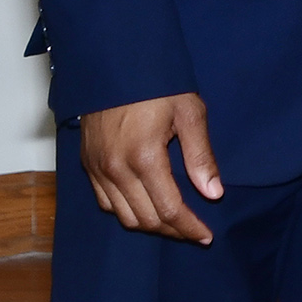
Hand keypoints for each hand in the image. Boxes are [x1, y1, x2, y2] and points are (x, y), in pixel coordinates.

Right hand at [79, 92, 223, 243]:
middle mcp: (115, 169)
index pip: (168, 209)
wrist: (115, 65)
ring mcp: (97, 169)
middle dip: (172, 230)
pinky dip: (127, 212)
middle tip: (194, 231)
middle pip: (145, 219)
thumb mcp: (190, 113)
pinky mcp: (88, 165)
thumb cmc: (157, 85)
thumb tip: (213, 193)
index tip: (206, 236)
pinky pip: (105, 202)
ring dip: (150, 224)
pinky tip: (146, 206)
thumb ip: (201, 156)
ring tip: (174, 223)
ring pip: (123, 216)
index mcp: (144, 158)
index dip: (189, 227)